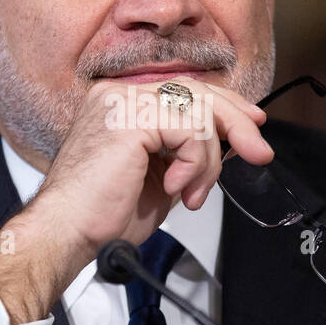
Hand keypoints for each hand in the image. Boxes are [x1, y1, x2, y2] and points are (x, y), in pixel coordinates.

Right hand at [0, 76, 272, 324]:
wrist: (67, 234)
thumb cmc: (102, 215)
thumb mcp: (159, 177)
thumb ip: (186, 153)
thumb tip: (226, 145)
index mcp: (121, 104)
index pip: (185, 90)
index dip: (225, 105)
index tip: (252, 125)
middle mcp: (118, 95)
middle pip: (197, 92)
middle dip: (235, 124)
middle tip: (258, 153)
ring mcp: (121, 102)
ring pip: (198, 113)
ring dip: (207, 161)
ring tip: (192, 194)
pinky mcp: (128, 118)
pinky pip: (189, 130)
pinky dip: (193, 163)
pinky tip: (174, 188)